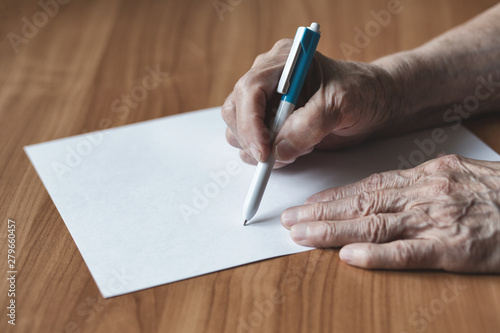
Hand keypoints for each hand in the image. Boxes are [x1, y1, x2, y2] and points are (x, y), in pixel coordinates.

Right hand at [221, 39, 402, 167]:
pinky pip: (252, 144)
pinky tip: (297, 148)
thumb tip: (277, 151)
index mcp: (283, 62)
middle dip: (251, 138)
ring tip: (299, 146)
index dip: (250, 122)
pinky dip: (270, 155)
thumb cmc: (362, 93)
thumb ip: (309, 126)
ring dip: (262, 148)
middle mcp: (268, 80)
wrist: (374, 103)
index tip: (264, 150)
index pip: (249, 89)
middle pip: (234, 111)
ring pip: (237, 131)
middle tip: (275, 156)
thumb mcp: (342, 104)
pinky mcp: (270, 124)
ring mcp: (266, 103)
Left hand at [281, 154, 499, 272]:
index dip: (335, 196)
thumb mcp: (458, 174)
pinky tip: (349, 256)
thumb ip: (421, 183)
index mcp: (425, 174)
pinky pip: (409, 252)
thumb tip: (384, 191)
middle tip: (291, 220)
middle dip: (322, 212)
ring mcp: (437, 220)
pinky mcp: (455, 249)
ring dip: (334, 231)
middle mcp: (424, 193)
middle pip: (362, 203)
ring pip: (374, 224)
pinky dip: (376, 255)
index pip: (368, 186)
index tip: (310, 203)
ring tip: (303, 235)